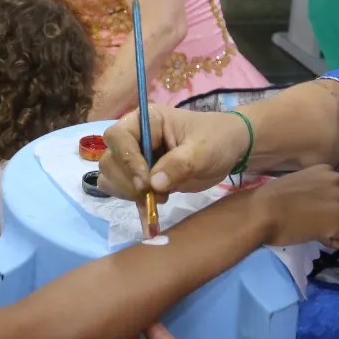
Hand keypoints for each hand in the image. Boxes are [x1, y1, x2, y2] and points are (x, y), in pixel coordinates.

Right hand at [100, 106, 250, 200]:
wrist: (229, 149)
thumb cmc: (216, 139)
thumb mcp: (202, 150)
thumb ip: (179, 164)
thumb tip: (154, 184)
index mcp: (147, 120)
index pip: (118, 137)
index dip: (126, 160)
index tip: (146, 182)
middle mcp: (135, 137)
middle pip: (109, 159)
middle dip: (127, 181)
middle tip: (152, 194)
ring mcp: (135, 158)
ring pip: (111, 177)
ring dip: (129, 193)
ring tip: (159, 197)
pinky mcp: (141, 177)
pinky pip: (125, 192)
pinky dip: (136, 205)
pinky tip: (150, 217)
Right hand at [246, 164, 338, 248]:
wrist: (260, 213)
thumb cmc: (270, 202)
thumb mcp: (299, 187)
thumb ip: (316, 192)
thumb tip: (324, 210)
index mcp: (328, 171)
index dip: (327, 211)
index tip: (308, 213)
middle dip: (335, 222)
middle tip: (309, 223)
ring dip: (334, 232)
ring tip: (311, 228)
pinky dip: (335, 244)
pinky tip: (315, 236)